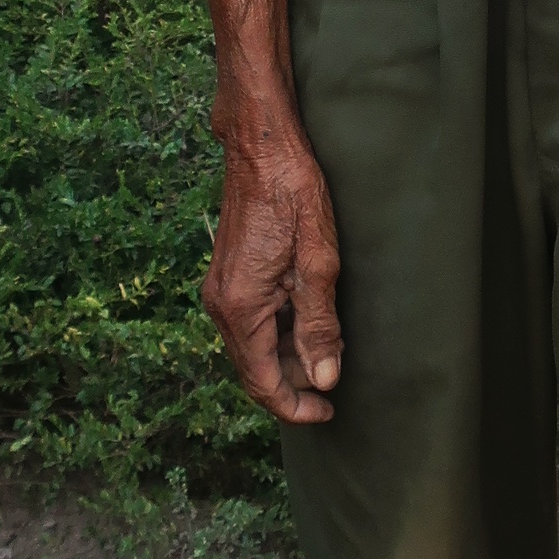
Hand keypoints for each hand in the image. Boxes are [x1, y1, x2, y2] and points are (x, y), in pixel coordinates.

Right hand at [203, 129, 343, 424]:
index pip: (263, 383)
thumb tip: (323, 380)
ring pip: (253, 348)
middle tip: (337, 381)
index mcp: (241, 309)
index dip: (295, 407)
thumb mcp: (318, 261)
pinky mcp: (229, 277)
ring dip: (288, 358)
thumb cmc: (293, 193)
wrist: (261, 146)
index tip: (328, 413)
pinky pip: (251, 323)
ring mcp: (221, 291)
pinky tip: (309, 321)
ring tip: (329, 350)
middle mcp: (221, 306)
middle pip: (255, 370)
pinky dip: (279, 333)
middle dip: (294, 384)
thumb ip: (319, 325)